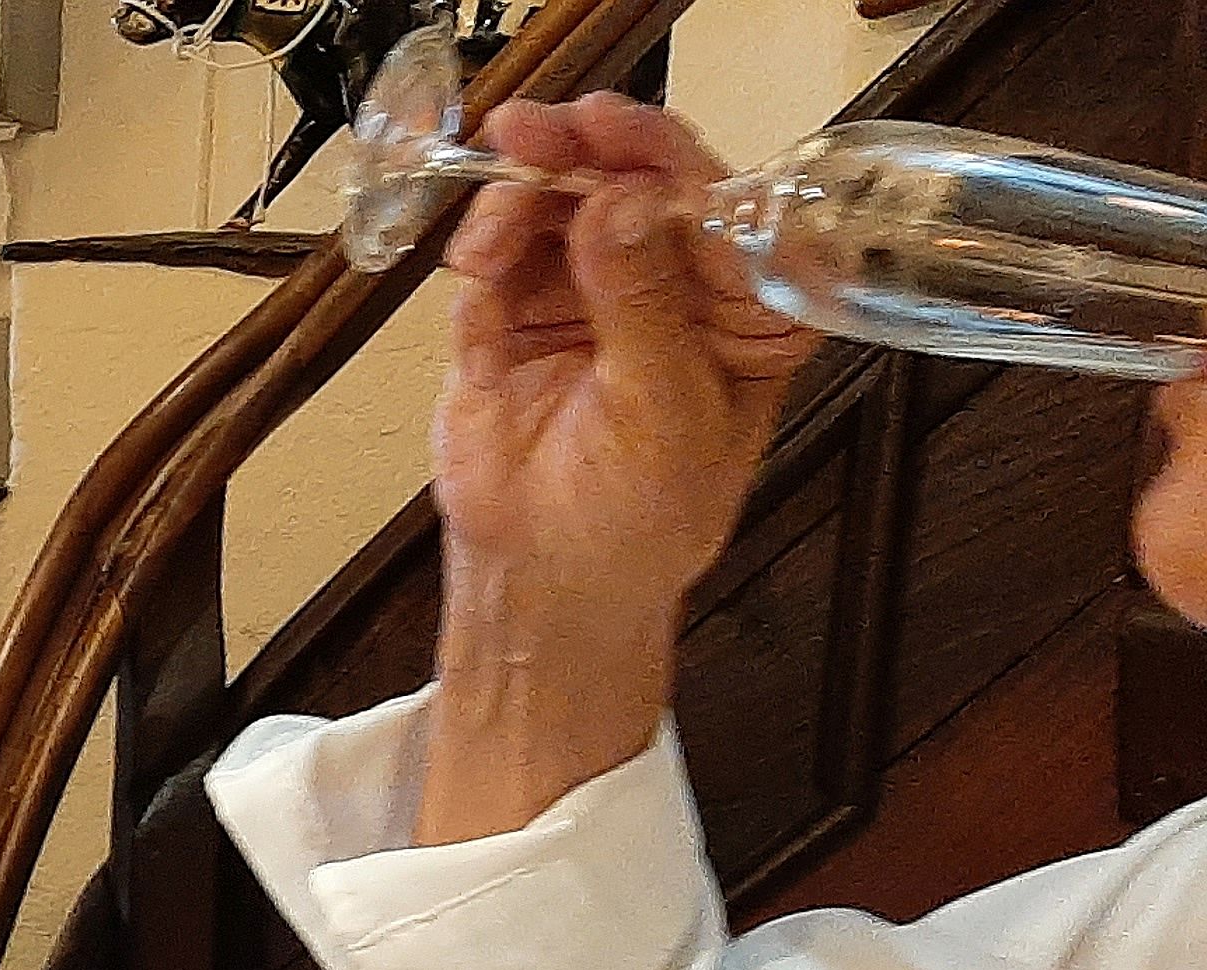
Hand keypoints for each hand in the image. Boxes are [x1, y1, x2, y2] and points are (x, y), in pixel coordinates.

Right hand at [438, 96, 820, 634]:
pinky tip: (477, 263)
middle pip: (635, 189)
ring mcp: (592, 294)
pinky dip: (486, 245)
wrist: (544, 582)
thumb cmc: (640, 520)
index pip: (719, 208)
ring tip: (495, 222)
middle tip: (536, 133)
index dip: (668, 162)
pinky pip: (502, 255)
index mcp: (746, 307)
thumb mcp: (663, 412)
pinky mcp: (517, 314)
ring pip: (562, 209)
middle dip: (584, 154)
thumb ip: (641, 303)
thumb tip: (621, 202)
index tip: (615, 133)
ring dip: (525, 199)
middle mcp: (673, 288)